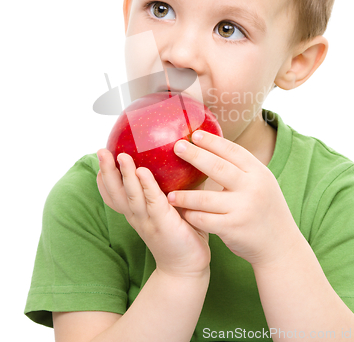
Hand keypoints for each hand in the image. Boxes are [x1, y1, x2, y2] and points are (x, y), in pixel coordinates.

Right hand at [96, 149, 210, 277]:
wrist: (187, 267)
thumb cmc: (182, 234)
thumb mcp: (171, 208)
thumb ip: (171, 187)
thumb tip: (183, 158)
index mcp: (136, 213)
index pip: (114, 195)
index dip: (105, 177)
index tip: (102, 158)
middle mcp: (137, 216)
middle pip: (116, 192)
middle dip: (107, 171)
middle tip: (101, 151)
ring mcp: (148, 220)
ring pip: (131, 195)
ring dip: (125, 175)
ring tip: (121, 156)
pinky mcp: (163, 223)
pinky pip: (152, 202)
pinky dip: (146, 186)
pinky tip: (142, 172)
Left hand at [167, 130, 300, 267]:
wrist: (280, 246)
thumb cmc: (265, 210)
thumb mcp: (262, 183)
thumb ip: (242, 169)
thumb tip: (214, 146)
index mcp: (259, 173)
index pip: (233, 151)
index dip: (213, 142)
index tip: (195, 135)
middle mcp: (252, 188)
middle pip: (217, 167)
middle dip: (194, 155)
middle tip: (177, 147)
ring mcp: (243, 208)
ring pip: (205, 198)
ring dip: (185, 195)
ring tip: (169, 193)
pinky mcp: (233, 228)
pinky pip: (205, 219)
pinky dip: (191, 215)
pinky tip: (181, 213)